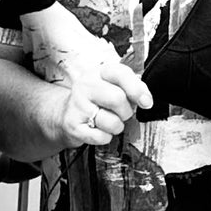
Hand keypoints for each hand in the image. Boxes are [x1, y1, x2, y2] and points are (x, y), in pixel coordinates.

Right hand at [22, 15, 150, 147]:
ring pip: (112, 122)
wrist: (64, 115)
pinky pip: (102, 137)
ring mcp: (77, 105)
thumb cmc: (95, 101)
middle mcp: (85, 86)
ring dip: (116, 126)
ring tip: (107, 121)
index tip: (146, 102)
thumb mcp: (113, 87)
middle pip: (118, 99)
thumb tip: (146, 100)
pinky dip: (105, 137)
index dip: (137, 89)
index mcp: (98, 73)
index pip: (120, 73)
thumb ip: (133, 88)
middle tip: (121, 113)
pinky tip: (97, 130)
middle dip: (126, 111)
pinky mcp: (73, 125)